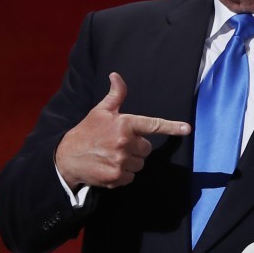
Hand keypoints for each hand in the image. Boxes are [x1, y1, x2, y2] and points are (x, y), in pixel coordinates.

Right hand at [55, 72, 190, 189]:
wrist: (66, 157)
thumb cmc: (87, 132)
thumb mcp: (100, 111)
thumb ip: (115, 95)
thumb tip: (116, 75)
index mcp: (124, 124)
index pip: (153, 125)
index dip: (172, 127)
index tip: (187, 129)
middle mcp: (124, 143)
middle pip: (147, 149)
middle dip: (137, 147)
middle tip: (119, 144)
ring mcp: (121, 161)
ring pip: (140, 164)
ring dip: (130, 161)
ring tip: (113, 155)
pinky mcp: (116, 177)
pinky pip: (131, 177)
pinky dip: (123, 174)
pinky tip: (110, 166)